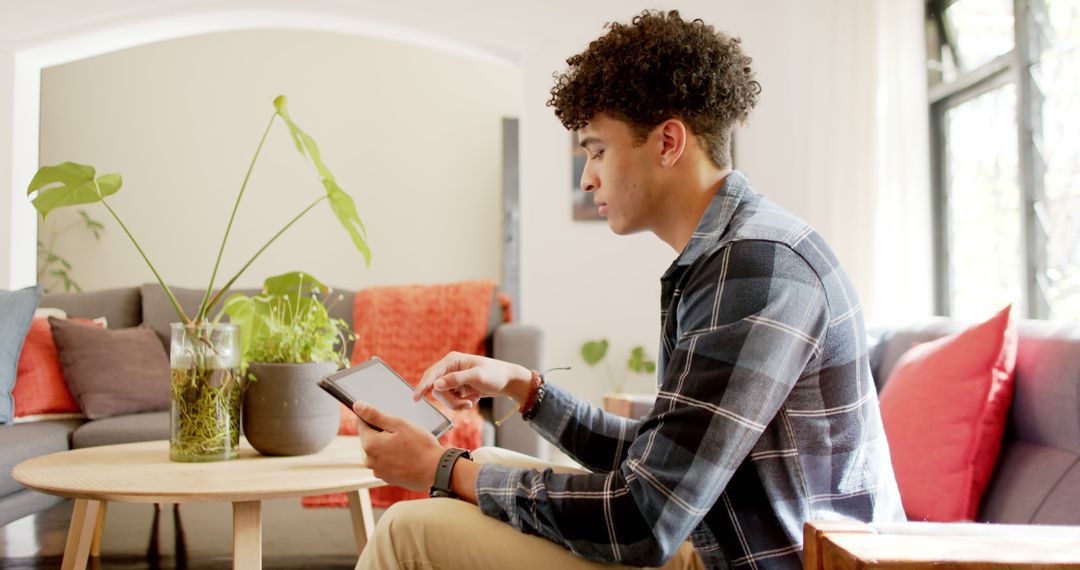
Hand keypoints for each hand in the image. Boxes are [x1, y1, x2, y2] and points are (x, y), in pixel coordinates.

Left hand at [352, 401, 444, 490]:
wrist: (436, 471)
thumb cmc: (420, 446)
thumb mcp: (399, 424)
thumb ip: (375, 415)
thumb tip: (357, 406)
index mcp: (370, 444)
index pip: (361, 424)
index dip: (374, 418)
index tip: (388, 419)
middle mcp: (369, 460)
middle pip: (370, 439)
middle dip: (382, 433)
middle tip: (402, 434)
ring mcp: (378, 471)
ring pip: (378, 451)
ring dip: (387, 446)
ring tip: (407, 447)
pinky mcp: (386, 479)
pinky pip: (385, 463)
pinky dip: (393, 458)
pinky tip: (407, 457)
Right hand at [413, 351, 532, 409]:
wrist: (507, 381)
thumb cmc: (495, 374)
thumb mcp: (477, 376)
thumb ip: (456, 380)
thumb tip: (436, 385)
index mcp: (452, 360)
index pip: (432, 374)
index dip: (422, 386)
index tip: (416, 398)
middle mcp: (450, 368)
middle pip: (438, 390)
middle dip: (452, 400)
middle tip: (468, 404)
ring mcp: (453, 379)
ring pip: (445, 397)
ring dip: (458, 403)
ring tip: (473, 401)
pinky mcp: (458, 388)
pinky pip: (452, 400)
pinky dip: (462, 403)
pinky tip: (474, 398)